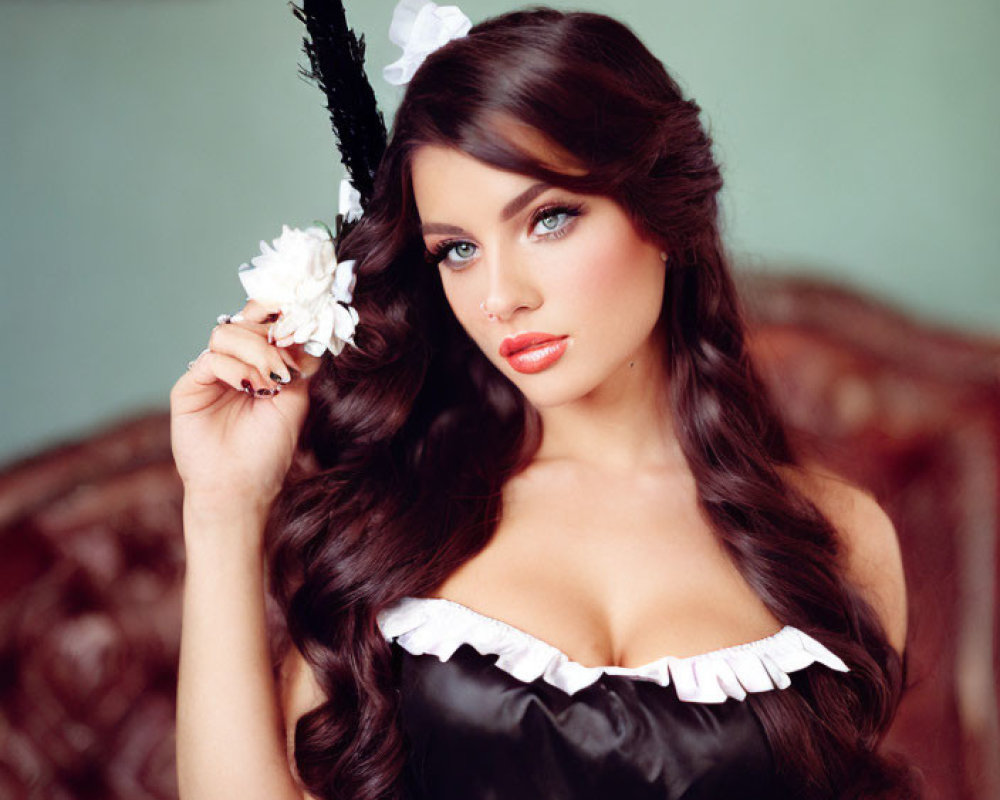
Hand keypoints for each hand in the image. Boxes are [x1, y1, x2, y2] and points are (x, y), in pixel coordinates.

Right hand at [169, 299, 323, 509]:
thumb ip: (298, 365)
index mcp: (260, 364)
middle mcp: (235, 363)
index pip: (266, 324)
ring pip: (227, 332)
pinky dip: (235, 368)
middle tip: (285, 362)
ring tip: (270, 380)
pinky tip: (250, 387)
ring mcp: (212, 373)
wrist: (239, 488)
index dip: (280, 316)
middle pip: (247, 321)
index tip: (299, 322)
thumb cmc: (267, 451)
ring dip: (255, 350)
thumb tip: (305, 331)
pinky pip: (211, 359)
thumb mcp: (295, 401)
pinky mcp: (190, 386)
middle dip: (270, 334)